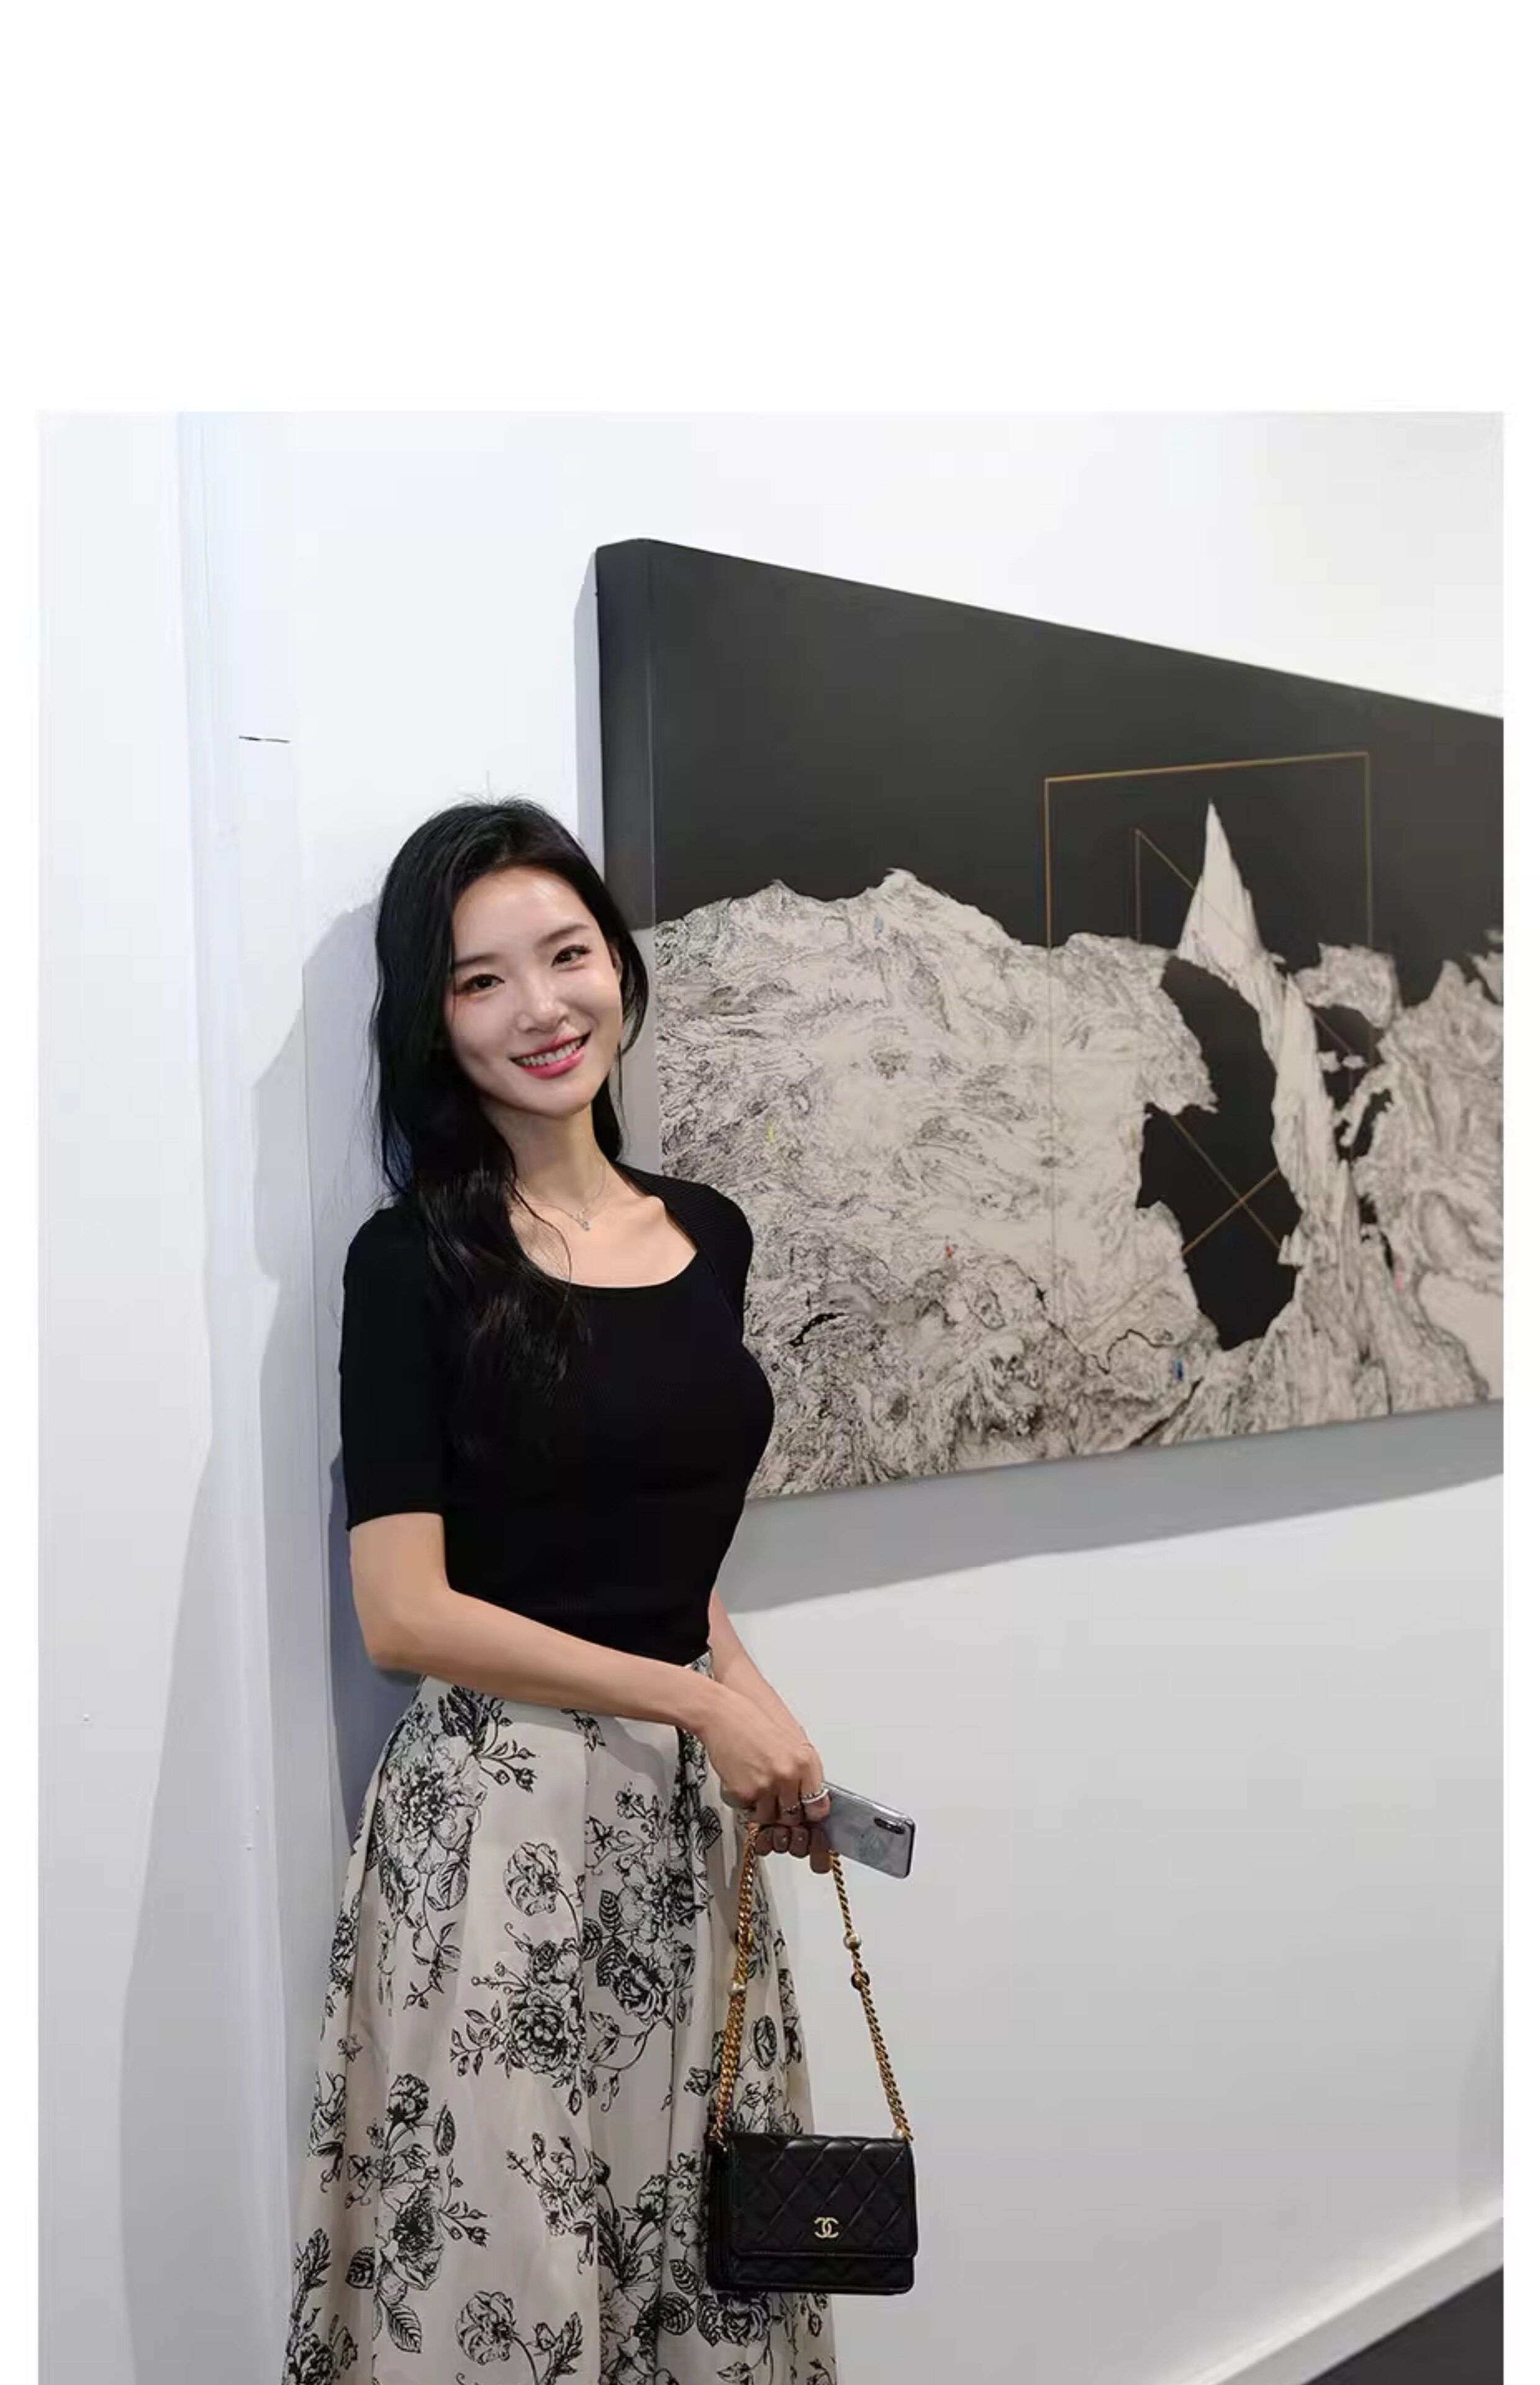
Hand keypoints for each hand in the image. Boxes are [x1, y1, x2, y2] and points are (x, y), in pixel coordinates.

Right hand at [699, 1685, 832, 1872]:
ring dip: (764, 1809)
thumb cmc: (754, 1722)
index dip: (810, 1813)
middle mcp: (788, 1775)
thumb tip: (809, 1794)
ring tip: (757, 1787)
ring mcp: (766, 1786)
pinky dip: (746, 1803)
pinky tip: (744, 1782)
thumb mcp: (792, 1740)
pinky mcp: (744, 1793)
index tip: (805, 1813)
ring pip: (770, 1818)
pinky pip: (748, 1811)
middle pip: (793, 1816)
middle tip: (776, 1800)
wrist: (723, 1714)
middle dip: (785, 1812)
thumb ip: (803, 1770)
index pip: (818, 1806)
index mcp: (805, 1761)